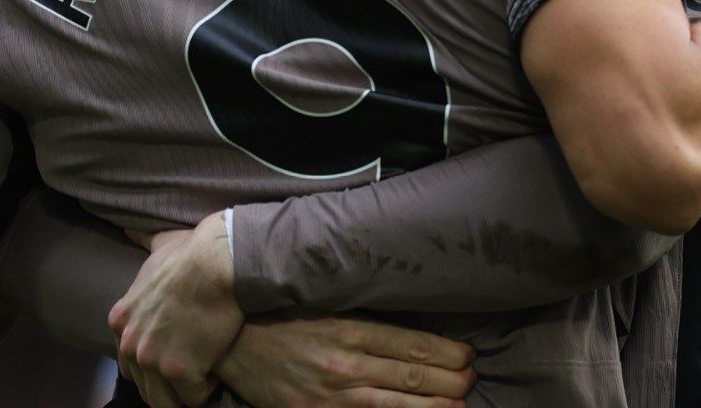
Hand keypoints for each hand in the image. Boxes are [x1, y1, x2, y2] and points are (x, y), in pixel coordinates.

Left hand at [109, 211, 238, 407]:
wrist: (218, 261)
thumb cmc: (194, 253)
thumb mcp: (159, 246)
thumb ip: (142, 242)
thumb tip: (129, 229)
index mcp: (121, 320)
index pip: (129, 363)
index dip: (156, 362)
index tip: (180, 352)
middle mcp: (130, 343)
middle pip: (145, 387)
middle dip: (170, 382)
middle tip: (196, 368)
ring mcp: (152, 359)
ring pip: (166, 401)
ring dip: (187, 392)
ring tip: (207, 372)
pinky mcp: (179, 370)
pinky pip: (195, 397)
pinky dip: (209, 387)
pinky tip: (219, 366)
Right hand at [216, 314, 475, 407]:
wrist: (229, 340)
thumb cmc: (281, 315)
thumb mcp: (324, 303)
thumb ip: (362, 311)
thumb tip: (406, 319)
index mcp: (350, 327)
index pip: (413, 343)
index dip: (448, 353)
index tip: (468, 355)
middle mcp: (345, 362)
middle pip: (412, 375)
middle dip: (451, 381)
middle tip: (471, 380)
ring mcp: (330, 394)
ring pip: (396, 403)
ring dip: (434, 406)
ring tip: (458, 406)